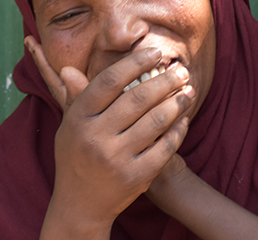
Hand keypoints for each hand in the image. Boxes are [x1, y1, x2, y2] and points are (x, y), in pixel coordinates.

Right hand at [25, 36, 195, 238]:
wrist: (79, 205)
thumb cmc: (76, 157)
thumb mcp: (70, 127)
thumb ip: (76, 98)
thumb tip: (69, 68)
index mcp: (78, 119)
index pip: (108, 81)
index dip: (135, 63)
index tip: (155, 52)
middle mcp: (95, 137)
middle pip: (137, 98)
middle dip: (165, 81)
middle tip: (182, 71)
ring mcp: (116, 159)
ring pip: (156, 121)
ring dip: (178, 102)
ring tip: (189, 91)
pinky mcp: (136, 177)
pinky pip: (165, 147)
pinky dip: (179, 130)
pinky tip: (185, 119)